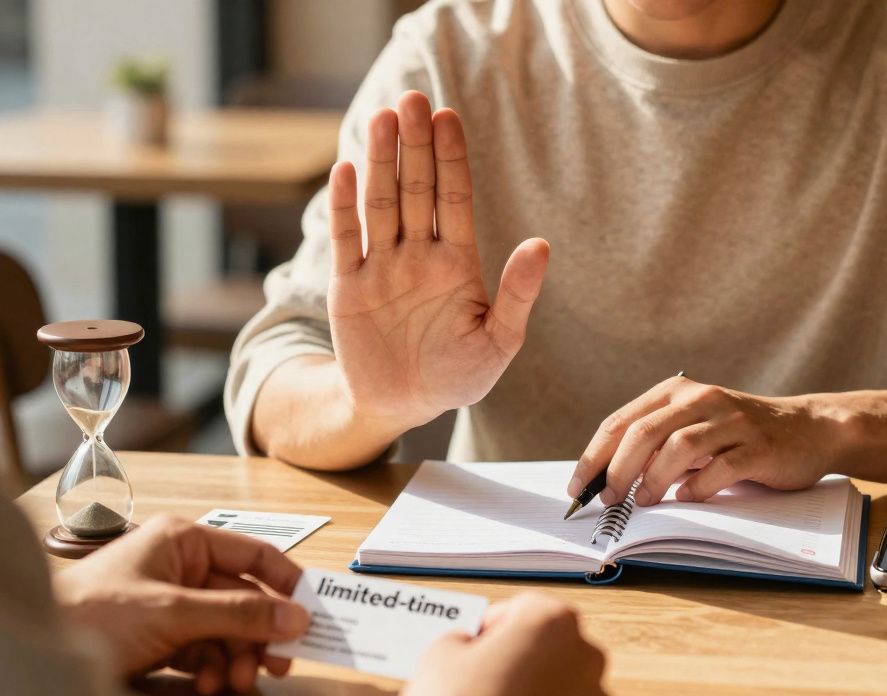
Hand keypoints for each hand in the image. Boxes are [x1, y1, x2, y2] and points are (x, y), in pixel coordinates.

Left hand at [53, 516, 309, 694]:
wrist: (36, 653)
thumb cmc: (93, 614)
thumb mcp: (175, 613)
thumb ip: (239, 614)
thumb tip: (296, 618)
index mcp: (183, 540)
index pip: (254, 554)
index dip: (287, 583)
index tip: (314, 612)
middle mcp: (179, 566)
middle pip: (243, 598)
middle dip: (259, 634)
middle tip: (279, 664)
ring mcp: (169, 603)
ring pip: (226, 629)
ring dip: (237, 657)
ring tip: (238, 681)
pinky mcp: (159, 637)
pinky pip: (204, 650)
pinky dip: (213, 668)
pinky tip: (211, 684)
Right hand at [327, 90, 549, 430]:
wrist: (402, 405)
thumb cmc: (458, 375)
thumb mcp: (498, 341)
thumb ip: (518, 294)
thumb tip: (541, 244)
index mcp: (457, 263)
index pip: (455, 199)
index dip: (452, 159)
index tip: (449, 118)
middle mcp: (418, 255)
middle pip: (416, 190)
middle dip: (415, 146)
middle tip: (414, 99)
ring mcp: (382, 267)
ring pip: (381, 204)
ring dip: (380, 162)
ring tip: (382, 118)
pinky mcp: (349, 287)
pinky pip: (347, 240)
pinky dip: (344, 207)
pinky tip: (345, 170)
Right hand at [396, 593, 609, 695]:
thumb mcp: (440, 655)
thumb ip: (462, 638)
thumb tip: (467, 646)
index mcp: (553, 620)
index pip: (521, 607)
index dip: (492, 626)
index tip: (477, 642)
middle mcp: (585, 655)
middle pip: (548, 644)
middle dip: (518, 657)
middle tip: (483, 678)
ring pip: (561, 684)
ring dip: (536, 690)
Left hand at [570, 376, 844, 506]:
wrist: (810, 429)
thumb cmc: (740, 435)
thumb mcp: (694, 429)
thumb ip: (657, 445)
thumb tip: (607, 481)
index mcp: (678, 392)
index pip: (622, 421)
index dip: (594, 456)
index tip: (578, 487)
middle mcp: (702, 399)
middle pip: (645, 432)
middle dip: (618, 470)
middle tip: (609, 500)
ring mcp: (733, 421)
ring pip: (679, 447)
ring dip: (654, 480)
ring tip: (645, 502)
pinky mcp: (759, 446)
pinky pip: (721, 467)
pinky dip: (697, 487)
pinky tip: (687, 499)